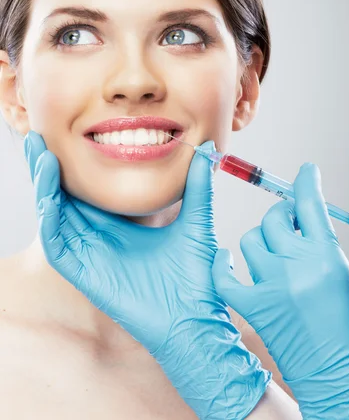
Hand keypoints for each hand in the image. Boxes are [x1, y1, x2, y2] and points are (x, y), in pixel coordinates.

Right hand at [24, 130, 269, 419]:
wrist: (196, 319)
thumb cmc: (195, 277)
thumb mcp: (197, 220)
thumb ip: (197, 185)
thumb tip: (205, 148)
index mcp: (120, 223)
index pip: (87, 188)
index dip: (73, 163)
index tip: (67, 134)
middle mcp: (98, 236)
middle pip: (63, 197)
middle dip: (47, 168)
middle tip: (37, 138)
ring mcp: (88, 255)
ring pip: (54, 215)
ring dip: (44, 185)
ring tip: (42, 155)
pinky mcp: (83, 274)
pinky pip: (56, 243)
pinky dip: (49, 217)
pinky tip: (50, 193)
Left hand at [212, 162, 348, 418]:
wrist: (344, 387)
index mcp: (329, 259)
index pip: (310, 204)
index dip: (307, 181)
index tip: (306, 173)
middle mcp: (296, 268)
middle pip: (277, 218)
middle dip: (287, 214)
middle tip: (297, 222)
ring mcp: (271, 288)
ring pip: (251, 240)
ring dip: (264, 237)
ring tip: (278, 248)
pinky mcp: (253, 309)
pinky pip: (225, 276)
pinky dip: (223, 264)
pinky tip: (228, 258)